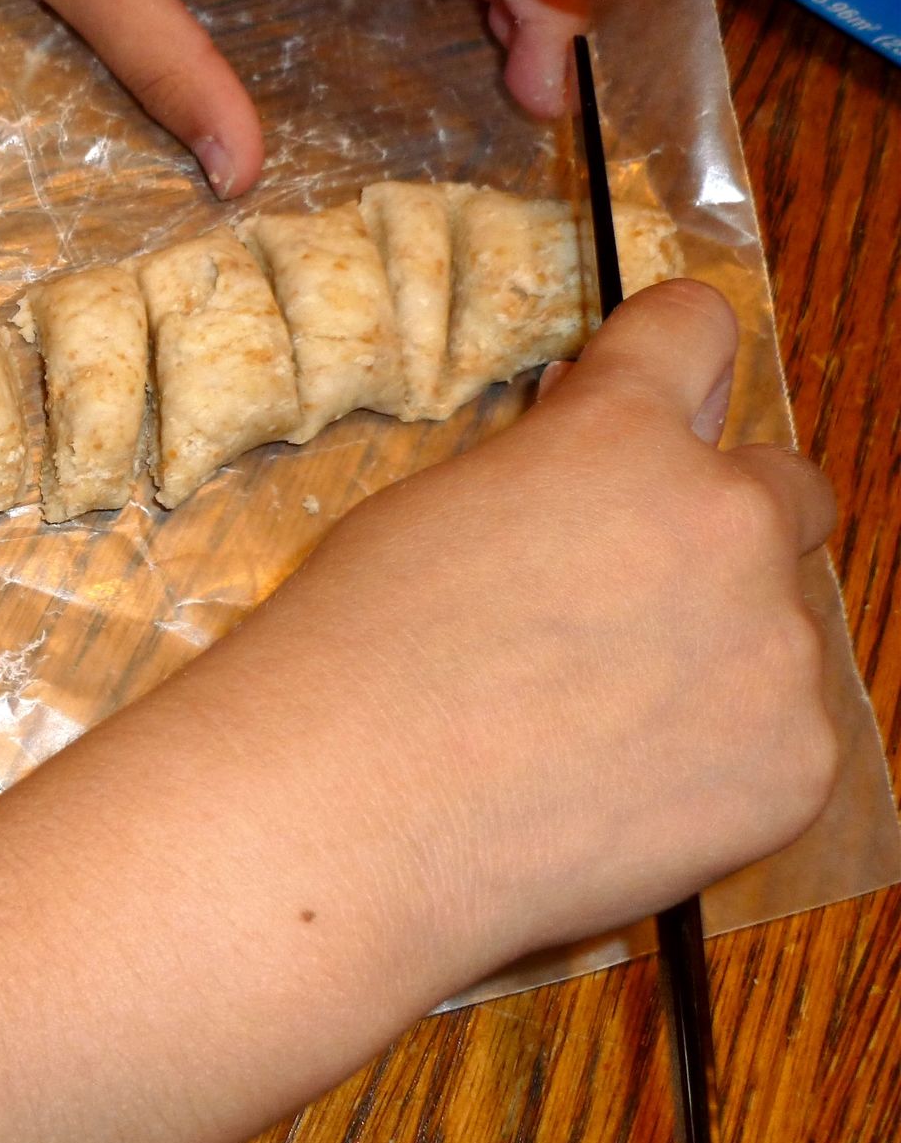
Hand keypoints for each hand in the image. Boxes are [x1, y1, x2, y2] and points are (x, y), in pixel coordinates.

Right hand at [218, 279, 837, 964]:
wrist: (346, 811)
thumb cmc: (351, 660)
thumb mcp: (433, 510)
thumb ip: (550, 473)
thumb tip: (598, 457)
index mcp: (621, 438)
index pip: (696, 331)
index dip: (674, 364)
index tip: (665, 393)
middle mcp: (723, 520)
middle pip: (785, 487)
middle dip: (718, 526)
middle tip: (622, 602)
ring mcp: (774, 648)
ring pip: (781, 629)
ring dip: (713, 655)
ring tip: (588, 723)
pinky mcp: (796, 764)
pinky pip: (779, 740)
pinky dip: (716, 760)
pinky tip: (612, 784)